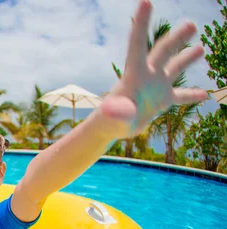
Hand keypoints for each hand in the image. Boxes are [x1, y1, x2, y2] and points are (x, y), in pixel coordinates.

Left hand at [101, 0, 208, 137]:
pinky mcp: (161, 101)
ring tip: (200, 48)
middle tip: (191, 25)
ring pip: (174, 68)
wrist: (109, 129)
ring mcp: (155, 87)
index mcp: (135, 73)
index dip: (142, 23)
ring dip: (186, 59)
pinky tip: (206, 95)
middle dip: (176, 39)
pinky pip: (180, 95)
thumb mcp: (114, 117)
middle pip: (163, 52)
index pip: (138, 43)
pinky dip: (192, 95)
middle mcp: (147, 75)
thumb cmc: (109, 121)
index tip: (146, 1)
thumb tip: (112, 110)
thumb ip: (116, 111)